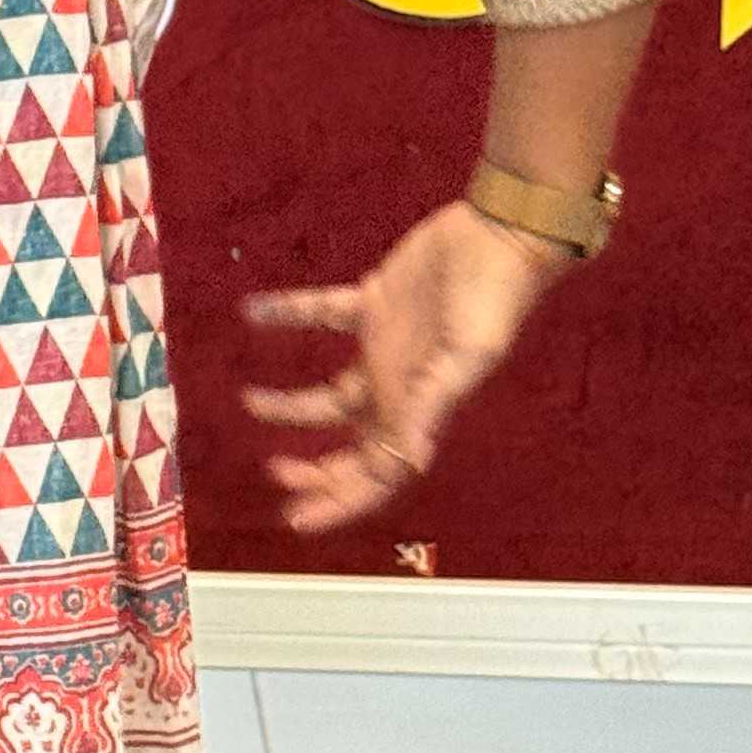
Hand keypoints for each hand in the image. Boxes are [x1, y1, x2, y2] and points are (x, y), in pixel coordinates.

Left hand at [241, 198, 575, 536]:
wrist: (501, 234)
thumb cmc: (494, 300)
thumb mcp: (465, 359)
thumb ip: (428, 408)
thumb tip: (409, 462)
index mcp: (416, 408)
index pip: (376, 474)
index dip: (339, 502)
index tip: (296, 518)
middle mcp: (397, 387)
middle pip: (351, 447)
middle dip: (315, 470)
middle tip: (273, 473)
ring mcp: (383, 348)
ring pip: (330, 395)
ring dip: (290, 405)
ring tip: (250, 401)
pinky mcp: (374, 302)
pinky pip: (321, 313)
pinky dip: (287, 314)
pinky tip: (255, 311)